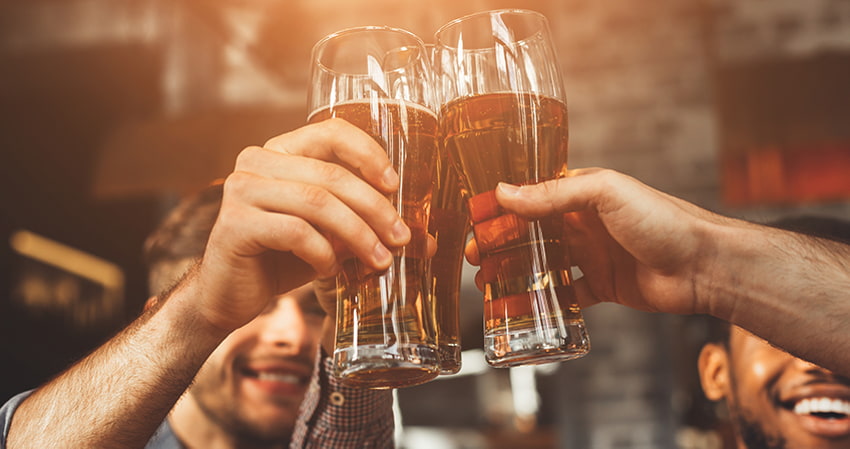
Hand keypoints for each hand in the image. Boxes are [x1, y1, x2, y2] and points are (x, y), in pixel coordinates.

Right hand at [192, 118, 411, 331]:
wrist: (230, 294)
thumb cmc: (282, 258)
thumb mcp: (331, 236)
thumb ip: (368, 228)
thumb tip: (425, 240)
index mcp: (282, 151)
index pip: (332, 131)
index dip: (369, 154)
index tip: (395, 186)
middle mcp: (257, 161)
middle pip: (331, 174)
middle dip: (375, 208)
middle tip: (402, 238)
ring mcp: (242, 189)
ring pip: (317, 202)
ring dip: (358, 235)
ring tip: (379, 260)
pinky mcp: (234, 223)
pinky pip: (295, 231)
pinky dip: (322, 253)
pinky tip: (329, 271)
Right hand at [466, 168, 735, 315]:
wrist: (703, 266)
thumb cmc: (661, 220)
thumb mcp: (603, 194)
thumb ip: (553, 194)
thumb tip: (504, 192)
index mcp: (583, 194)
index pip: (533, 197)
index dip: (503, 208)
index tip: (476, 221)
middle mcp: (585, 223)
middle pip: (532, 233)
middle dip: (501, 244)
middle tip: (476, 257)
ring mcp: (592, 256)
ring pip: (543, 263)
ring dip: (515, 272)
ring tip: (488, 282)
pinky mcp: (602, 286)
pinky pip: (566, 294)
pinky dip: (544, 300)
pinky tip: (523, 305)